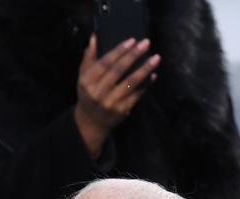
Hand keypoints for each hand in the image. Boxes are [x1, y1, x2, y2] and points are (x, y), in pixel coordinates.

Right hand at [74, 36, 161, 157]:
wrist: (92, 121)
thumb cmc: (89, 93)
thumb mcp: (83, 76)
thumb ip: (89, 57)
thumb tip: (95, 37)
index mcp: (87, 81)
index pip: (105, 63)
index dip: (119, 51)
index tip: (132, 41)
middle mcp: (98, 92)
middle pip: (118, 71)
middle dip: (134, 56)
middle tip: (147, 44)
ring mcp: (111, 102)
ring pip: (131, 83)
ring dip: (145, 70)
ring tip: (156, 59)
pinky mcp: (122, 110)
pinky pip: (137, 94)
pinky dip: (146, 84)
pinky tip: (153, 75)